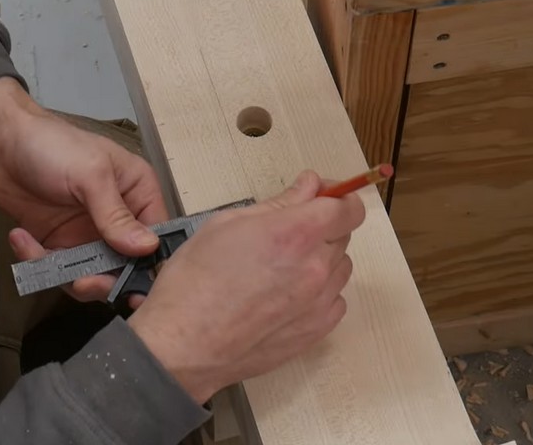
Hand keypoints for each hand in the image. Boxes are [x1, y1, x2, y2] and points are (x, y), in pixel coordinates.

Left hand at [0, 77, 167, 303]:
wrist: (0, 142)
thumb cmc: (54, 147)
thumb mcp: (90, 176)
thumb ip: (116, 215)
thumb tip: (148, 248)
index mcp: (139, 194)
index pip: (157, 237)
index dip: (149, 264)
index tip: (133, 285)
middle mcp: (120, 219)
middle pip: (127, 265)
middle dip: (105, 279)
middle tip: (83, 283)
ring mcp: (89, 235)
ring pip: (94, 275)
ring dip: (68, 276)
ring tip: (43, 258)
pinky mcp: (60, 244)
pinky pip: (59, 270)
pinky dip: (38, 262)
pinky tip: (20, 238)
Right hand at [127, 171, 366, 402]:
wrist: (183, 345)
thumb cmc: (195, 284)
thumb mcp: (227, 224)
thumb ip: (279, 203)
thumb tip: (309, 186)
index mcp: (295, 234)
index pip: (348, 208)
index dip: (339, 199)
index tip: (322, 198)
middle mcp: (316, 268)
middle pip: (343, 235)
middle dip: (321, 228)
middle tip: (286, 234)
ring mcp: (319, 303)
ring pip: (340, 268)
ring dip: (321, 260)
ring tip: (282, 268)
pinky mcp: (316, 331)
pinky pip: (334, 300)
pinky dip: (319, 293)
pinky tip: (286, 295)